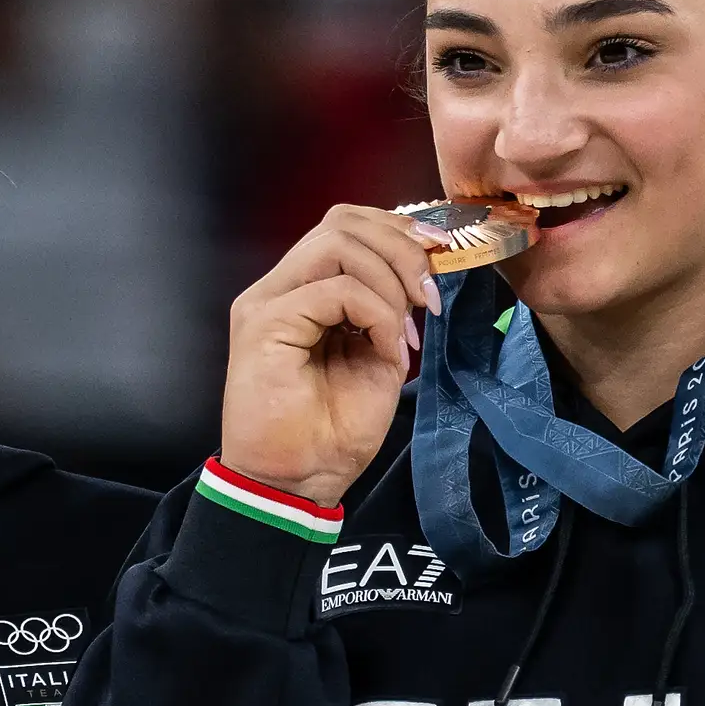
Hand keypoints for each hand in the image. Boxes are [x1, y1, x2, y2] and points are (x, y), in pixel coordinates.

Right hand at [218, 204, 438, 503]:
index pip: (347, 226)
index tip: (440, 263)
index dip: (399, 232)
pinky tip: (388, 350)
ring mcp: (266, 302)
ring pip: (338, 244)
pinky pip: (337, 291)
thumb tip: (424, 274)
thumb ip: (389, 310)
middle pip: (343, 221)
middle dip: (401, 247)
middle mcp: (278, 287)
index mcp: (301, 290)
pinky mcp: (264, 323)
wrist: (296, 484)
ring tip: (409, 329)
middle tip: (431, 294)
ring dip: (391, 280)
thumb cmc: (331, 432)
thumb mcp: (379, 357)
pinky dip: (378, 314)